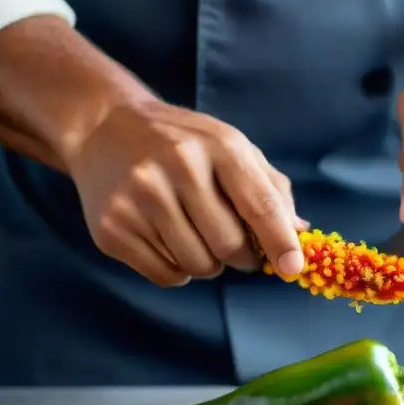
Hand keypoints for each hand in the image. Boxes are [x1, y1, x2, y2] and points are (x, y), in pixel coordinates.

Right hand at [69, 101, 305, 286]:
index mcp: (218, 145)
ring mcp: (140, 197)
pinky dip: (176, 270)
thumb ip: (269, 189)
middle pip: (228, 246)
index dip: (279, 242)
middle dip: (241, 257)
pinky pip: (166, 276)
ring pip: (197, 266)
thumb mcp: (230, 147)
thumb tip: (299, 233)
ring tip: (194, 233)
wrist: (103, 128)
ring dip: (207, 264)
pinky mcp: (112, 227)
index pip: (259, 204)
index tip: (292, 269)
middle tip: (234, 246)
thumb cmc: (182, 143)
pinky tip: (166, 239)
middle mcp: (177, 167)